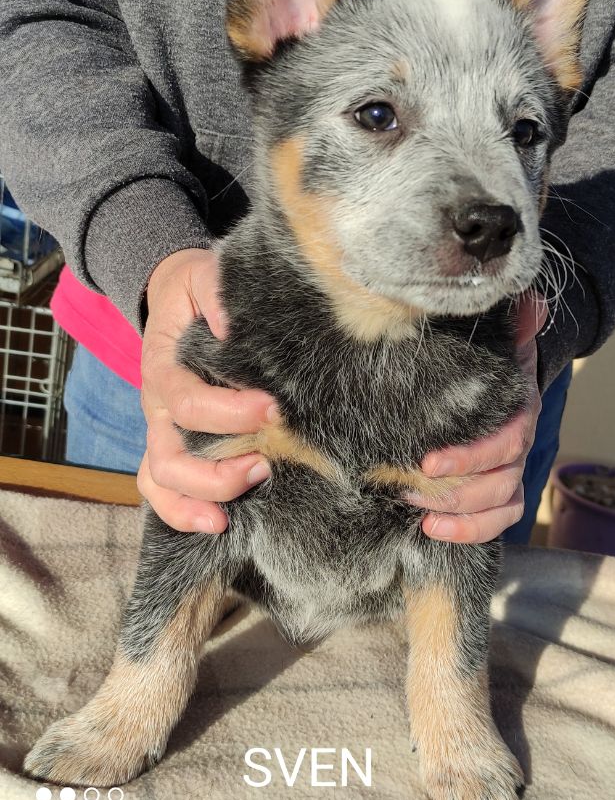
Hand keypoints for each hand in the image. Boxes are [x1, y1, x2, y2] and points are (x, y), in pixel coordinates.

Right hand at [137, 248, 275, 532]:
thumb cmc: (196, 290)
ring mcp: (161, 429)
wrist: (177, 296)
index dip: (228, 413)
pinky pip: (161, 489)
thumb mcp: (204, 275)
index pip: (186, 401)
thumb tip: (236, 325)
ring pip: (161, 480)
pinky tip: (219, 524)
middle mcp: (157, 405)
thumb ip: (218, 293)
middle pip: (168, 456)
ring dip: (198, 499)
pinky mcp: (172, 443)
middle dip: (217, 471)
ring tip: (235, 512)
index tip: (273, 410)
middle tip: (266, 464)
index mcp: (163, 365)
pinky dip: (182, 513)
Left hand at [407, 294, 547, 542]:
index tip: (428, 462)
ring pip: (500, 505)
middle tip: (407, 486)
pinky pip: (497, 522)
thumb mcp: (495, 339)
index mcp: (519, 412)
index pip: (505, 442)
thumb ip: (512, 323)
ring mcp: (509, 473)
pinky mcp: (496, 494)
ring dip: (458, 514)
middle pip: (500, 482)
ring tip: (416, 512)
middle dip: (456, 491)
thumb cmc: (486, 362)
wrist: (493, 380)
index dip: (470, 457)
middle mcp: (518, 447)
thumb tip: (530, 302)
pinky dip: (468, 532)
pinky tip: (430, 530)